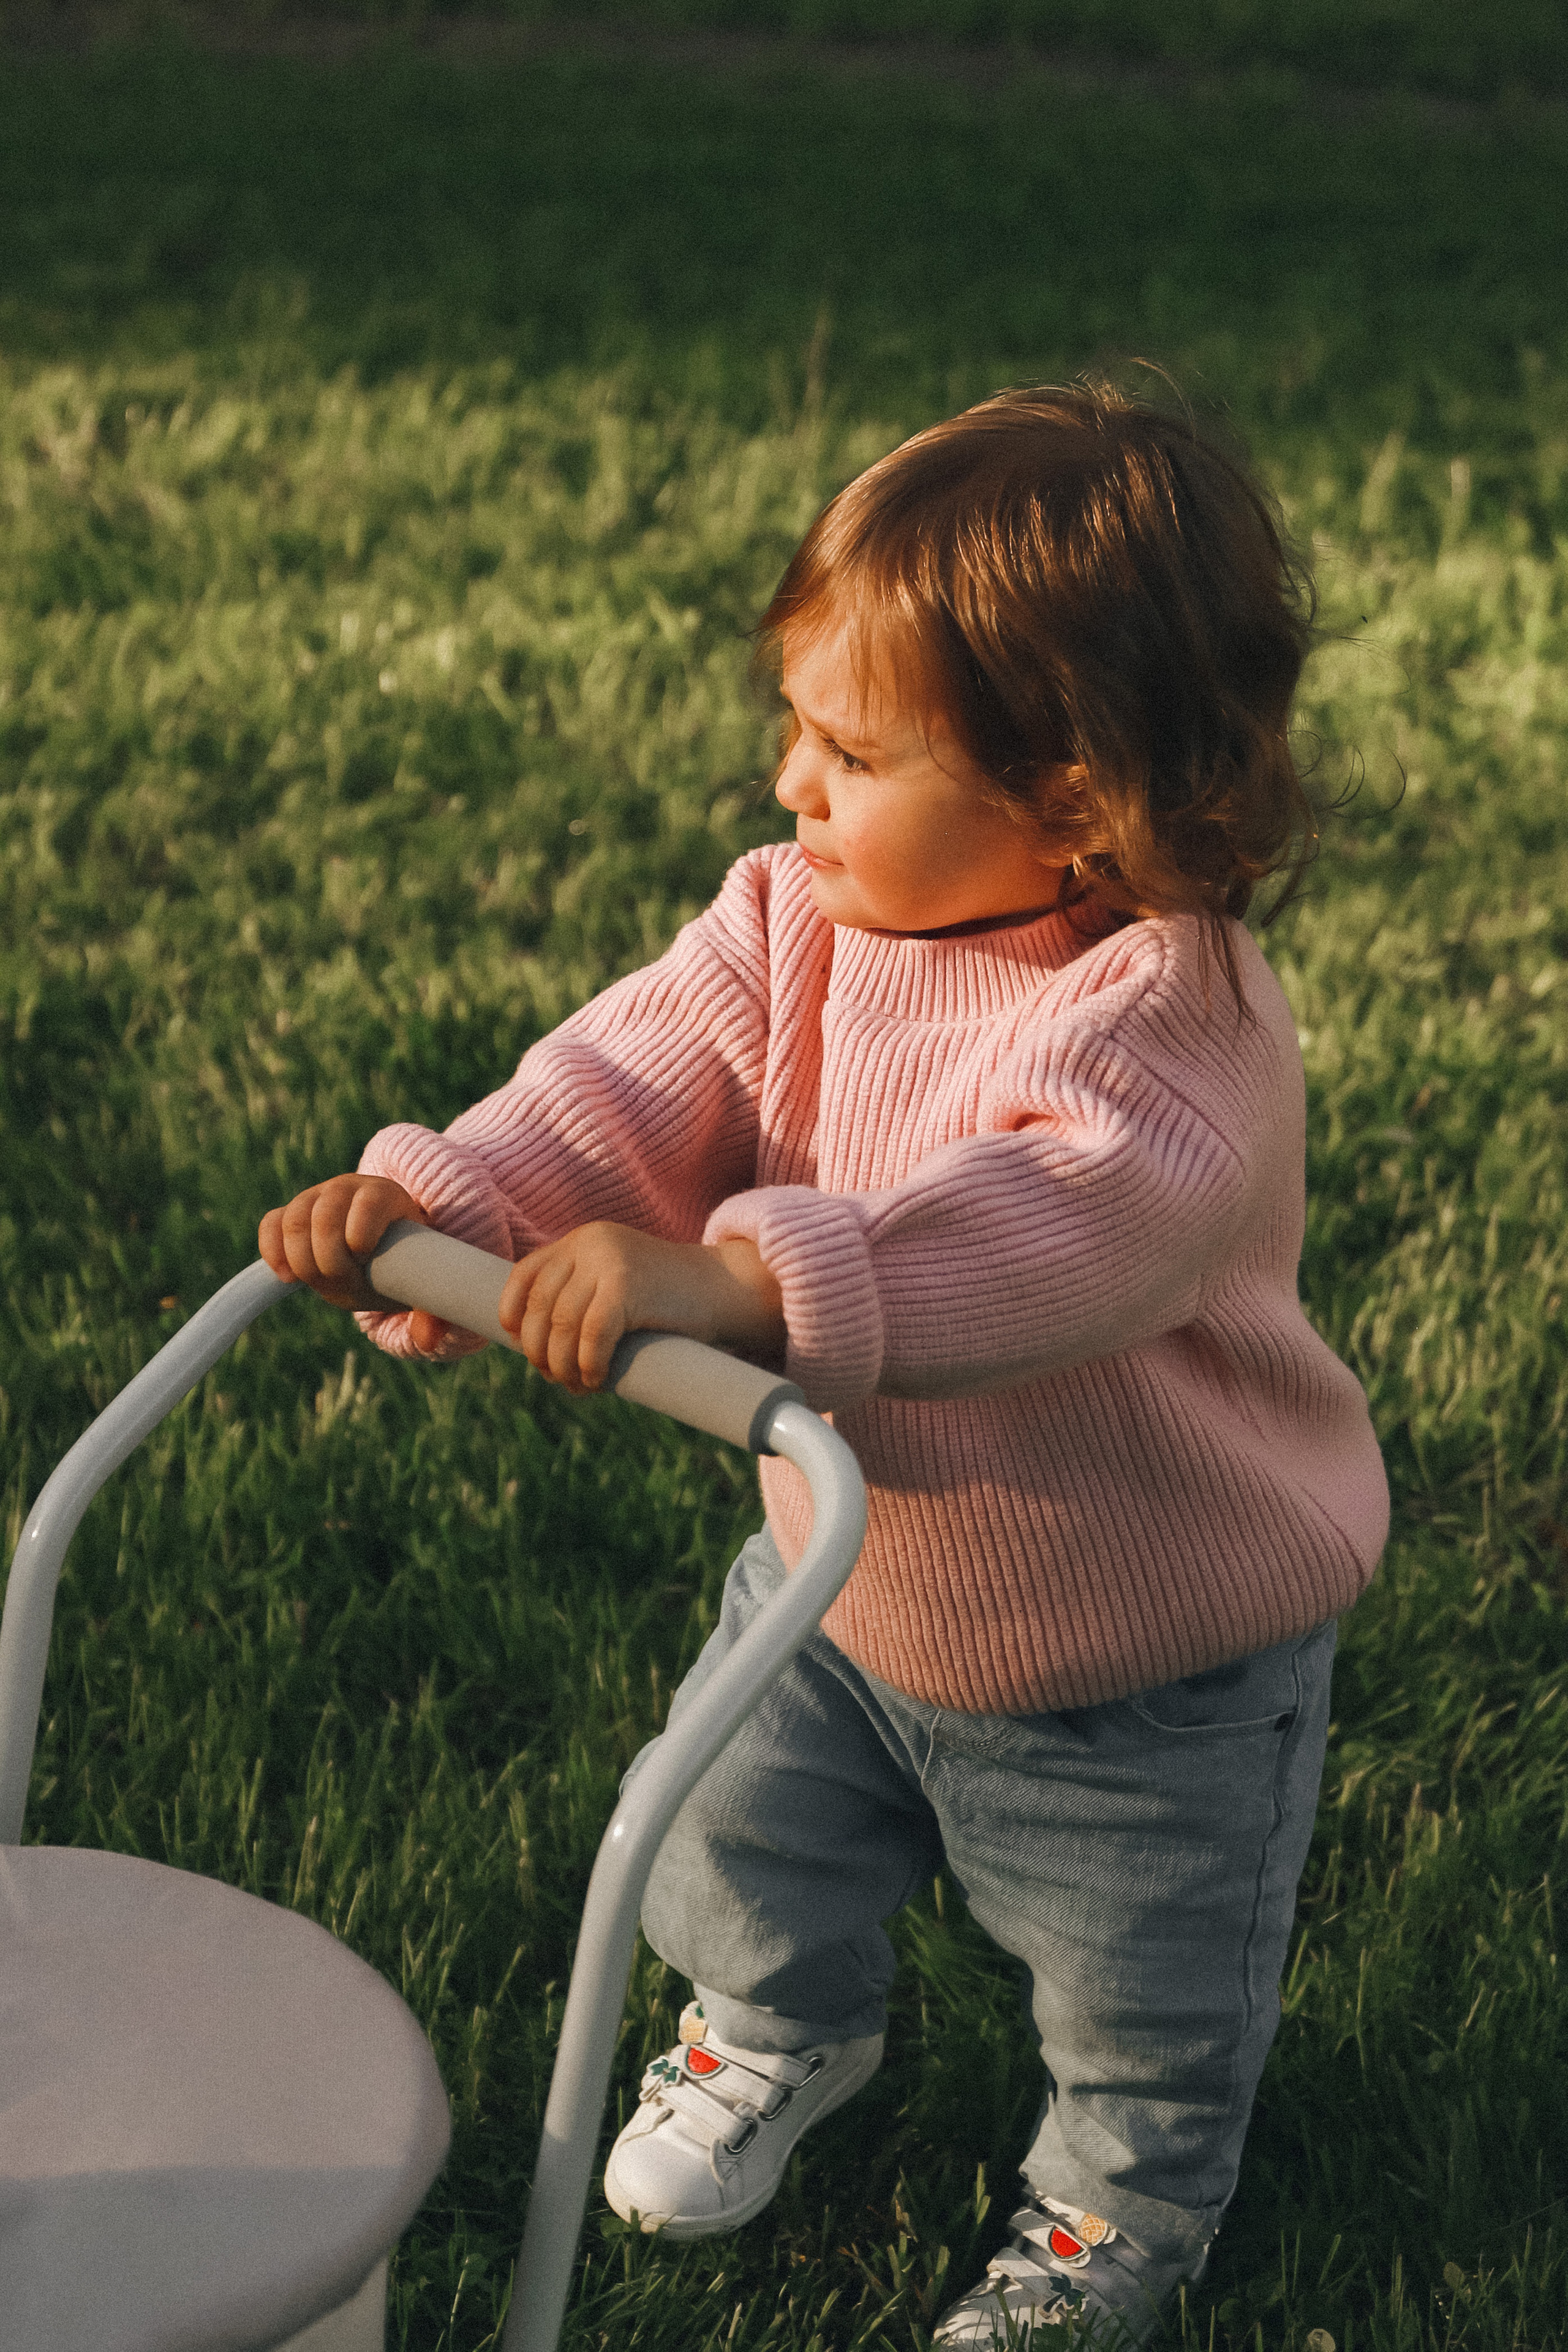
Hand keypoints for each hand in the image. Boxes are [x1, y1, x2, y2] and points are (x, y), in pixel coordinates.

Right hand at [258, 1175, 448, 1353]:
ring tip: (318, 1281)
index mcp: (386, 1196)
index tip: (364, 1257)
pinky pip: (271, 1224)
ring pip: (295, 1218)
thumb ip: (430, 1309)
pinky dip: (273, 1251)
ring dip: (302, 1259)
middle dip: (329, 1256)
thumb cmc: (401, 1263)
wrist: (378, 1249)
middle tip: (343, 1281)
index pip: (370, 1201)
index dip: (362, 1231)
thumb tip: (428, 1339)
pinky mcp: (289, 1214)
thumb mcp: (417, 1282)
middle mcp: (348, 1188)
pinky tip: (286, 1277)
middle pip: (326, 1213)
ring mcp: (315, 1198)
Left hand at [499, 1222, 784, 1393]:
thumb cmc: (672, 1300)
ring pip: (561, 1326)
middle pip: (539, 1307)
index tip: (521, 1345)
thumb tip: (535, 1345)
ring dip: (563, 1367)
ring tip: (577, 1386)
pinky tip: (597, 1382)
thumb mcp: (618, 1283)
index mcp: (582, 1240)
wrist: (728, 1287)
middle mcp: (589, 1244)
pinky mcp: (626, 1286)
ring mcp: (607, 1262)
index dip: (513, 1315)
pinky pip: (591, 1336)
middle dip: (539, 1351)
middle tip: (555, 1378)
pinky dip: (588, 1367)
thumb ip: (583, 1296)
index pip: (525, 1275)